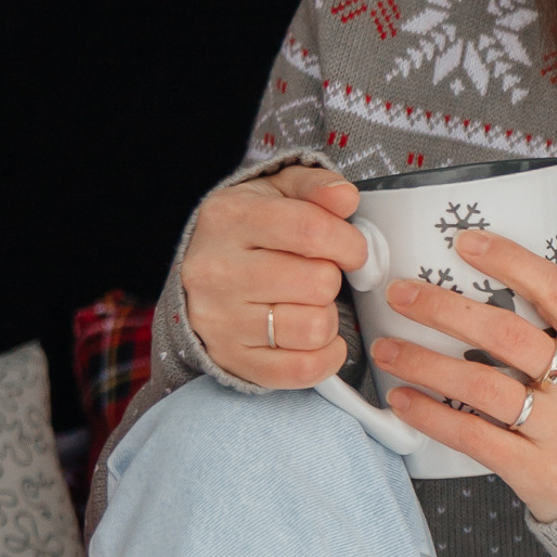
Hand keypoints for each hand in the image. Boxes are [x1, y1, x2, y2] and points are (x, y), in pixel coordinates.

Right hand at [180, 164, 367, 389]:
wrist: (203, 271)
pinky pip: (301, 370)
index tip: (353, 250)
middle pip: (318, 282)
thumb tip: (345, 198)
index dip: (349, 242)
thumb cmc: (249, 231)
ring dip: (328, 318)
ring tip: (311, 304)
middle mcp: (217, 270)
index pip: (311, 230)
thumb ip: (315, 186)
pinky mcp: (231, 358)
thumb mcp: (278, 191)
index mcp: (229, 218)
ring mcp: (220, 319)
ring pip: (314, 328)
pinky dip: (325, 357)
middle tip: (320, 276)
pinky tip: (318, 339)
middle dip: (334, 279)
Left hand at [370, 229, 556, 522]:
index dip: (511, 261)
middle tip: (401, 294)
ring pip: (482, 386)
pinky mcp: (536, 470)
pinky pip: (474, 437)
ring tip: (387, 349)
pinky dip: (432, 416)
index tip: (465, 243)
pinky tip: (403, 400)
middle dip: (445, 310)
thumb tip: (500, 287)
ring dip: (425, 363)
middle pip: (507, 335)